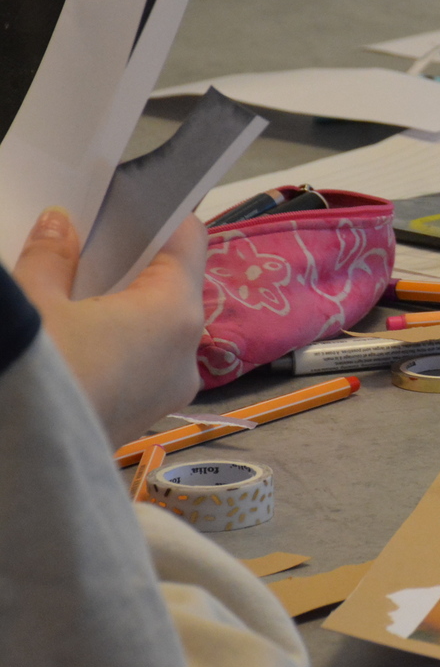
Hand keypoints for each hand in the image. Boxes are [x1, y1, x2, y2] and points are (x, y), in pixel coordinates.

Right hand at [14, 209, 205, 446]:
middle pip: (174, 286)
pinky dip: (119, 340)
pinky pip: (143, 361)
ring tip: (76, 287)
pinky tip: (78, 333)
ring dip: (124, 304)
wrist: (23, 462)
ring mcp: (169, 389)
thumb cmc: (42, 376)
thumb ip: (51, 257)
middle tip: (91, 243)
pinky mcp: (144, 415)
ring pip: (158, 326)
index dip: (162, 218)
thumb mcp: (34, 304)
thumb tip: (59, 224)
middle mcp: (187, 352)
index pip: (190, 242)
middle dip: (134, 263)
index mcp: (175, 313)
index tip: (133, 204)